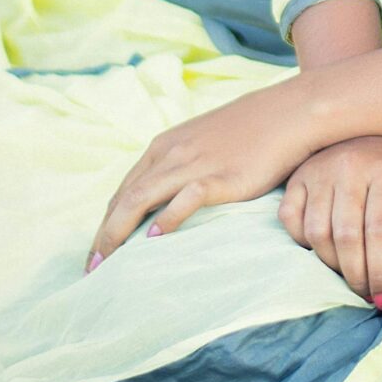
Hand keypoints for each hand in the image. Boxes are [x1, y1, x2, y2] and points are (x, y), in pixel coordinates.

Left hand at [84, 75, 321, 271]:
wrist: (288, 113)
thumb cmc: (249, 132)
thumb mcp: (202, 143)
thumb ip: (180, 166)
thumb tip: (166, 202)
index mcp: (164, 147)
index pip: (123, 191)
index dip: (106, 223)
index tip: (97, 252)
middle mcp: (171, 154)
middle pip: (125, 198)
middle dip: (105, 235)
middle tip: (93, 268)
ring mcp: (194, 164)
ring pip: (143, 198)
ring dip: (120, 232)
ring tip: (109, 263)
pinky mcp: (220, 177)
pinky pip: (185, 198)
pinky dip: (166, 218)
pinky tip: (155, 239)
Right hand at [278, 136, 381, 307]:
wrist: (366, 133)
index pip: (380, 232)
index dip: (379, 270)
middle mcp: (350, 168)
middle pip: (346, 237)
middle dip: (355, 275)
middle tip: (364, 292)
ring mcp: (319, 171)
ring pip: (316, 233)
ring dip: (331, 262)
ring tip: (347, 269)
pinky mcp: (296, 177)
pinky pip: (290, 220)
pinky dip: (303, 241)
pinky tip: (323, 244)